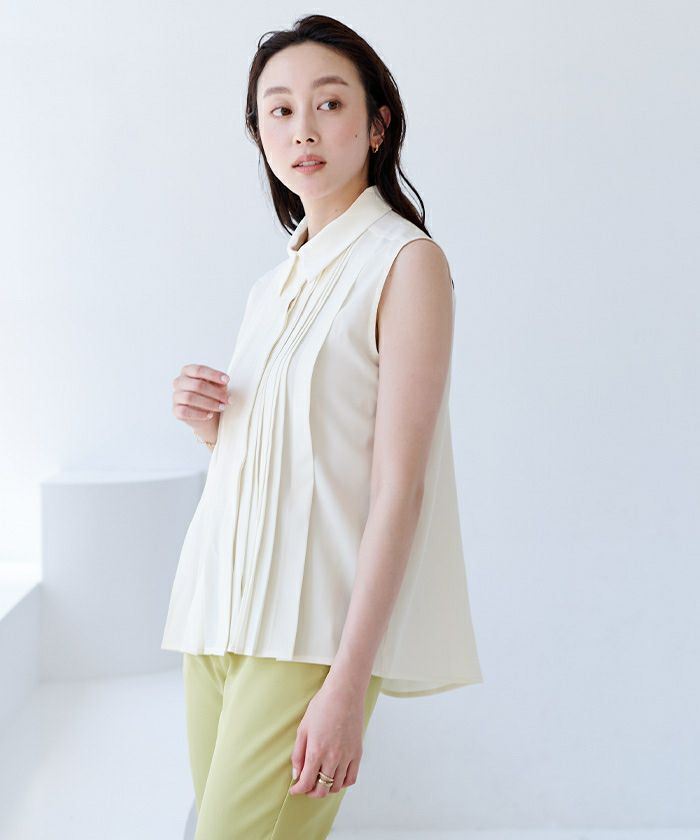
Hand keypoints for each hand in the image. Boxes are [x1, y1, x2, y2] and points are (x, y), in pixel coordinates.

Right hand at [172, 363, 230, 436]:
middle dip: (215, 393)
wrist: (209, 415)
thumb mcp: (218, 386)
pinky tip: (210, 415)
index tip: (226, 380)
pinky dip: (199, 414)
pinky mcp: (176, 410)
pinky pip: (184, 411)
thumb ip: (219, 383)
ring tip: (221, 407)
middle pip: (196, 385)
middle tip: (226, 399)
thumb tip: (224, 382)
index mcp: (188, 371)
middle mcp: (179, 382)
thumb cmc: (212, 396)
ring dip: (209, 403)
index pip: (199, 370)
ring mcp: (176, 396)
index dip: (213, 375)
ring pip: (190, 398)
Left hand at [288, 677, 366, 797]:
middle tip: (306, 787)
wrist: (344, 693)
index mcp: (316, 751)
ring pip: (337, 786)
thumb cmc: (322, 707)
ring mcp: (347, 756)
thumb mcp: (303, 728)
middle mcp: (333, 758)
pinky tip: (336, 776)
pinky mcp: (358, 753)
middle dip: (311, 792)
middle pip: (322, 789)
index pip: (306, 783)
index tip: (294, 789)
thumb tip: (296, 774)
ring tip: (320, 781)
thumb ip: (298, 754)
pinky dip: (343, 783)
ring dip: (326, 788)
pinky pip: (352, 778)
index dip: (298, 790)